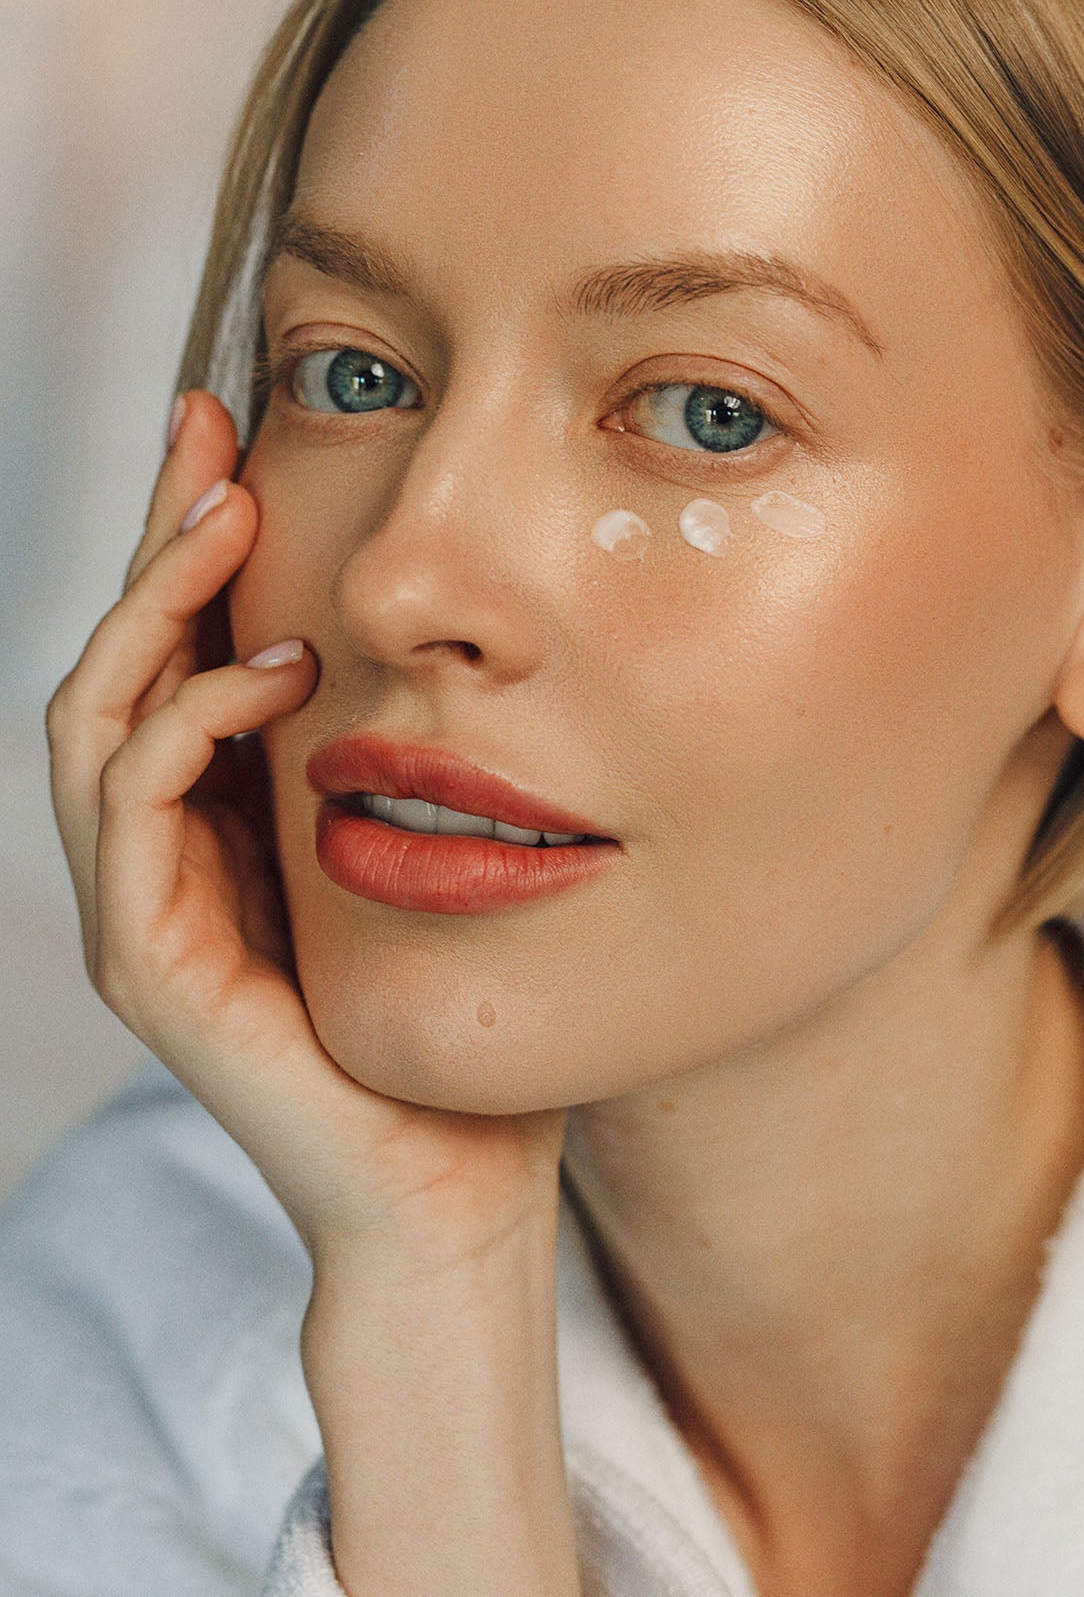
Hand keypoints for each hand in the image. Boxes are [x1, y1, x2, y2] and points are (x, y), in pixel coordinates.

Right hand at [45, 389, 568, 1268]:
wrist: (456, 1184)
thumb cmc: (455, 1014)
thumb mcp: (426, 845)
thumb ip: (397, 751)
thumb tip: (448, 628)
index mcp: (220, 824)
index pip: (174, 657)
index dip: (184, 545)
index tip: (227, 432)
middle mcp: (160, 858)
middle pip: (117, 664)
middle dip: (150, 543)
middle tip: (203, 434)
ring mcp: (144, 911)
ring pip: (94, 718)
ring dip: (149, 606)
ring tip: (221, 516)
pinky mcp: (155, 964)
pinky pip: (131, 810)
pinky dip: (184, 720)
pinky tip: (268, 668)